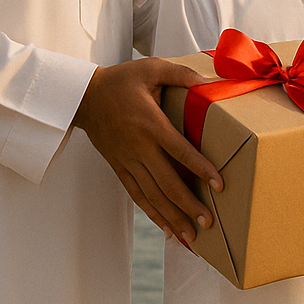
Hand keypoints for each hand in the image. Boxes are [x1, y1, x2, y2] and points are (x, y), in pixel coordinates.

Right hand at [73, 57, 223, 243]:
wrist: (84, 97)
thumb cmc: (122, 80)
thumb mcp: (152, 67)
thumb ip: (181, 74)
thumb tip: (209, 81)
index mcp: (150, 123)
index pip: (179, 151)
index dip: (200, 168)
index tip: (219, 184)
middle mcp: (139, 147)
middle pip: (166, 182)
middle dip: (188, 204)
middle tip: (208, 222)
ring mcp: (128, 161)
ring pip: (152, 195)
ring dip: (172, 216)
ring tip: (191, 236)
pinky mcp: (120, 167)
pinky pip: (137, 195)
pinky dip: (152, 213)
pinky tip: (166, 229)